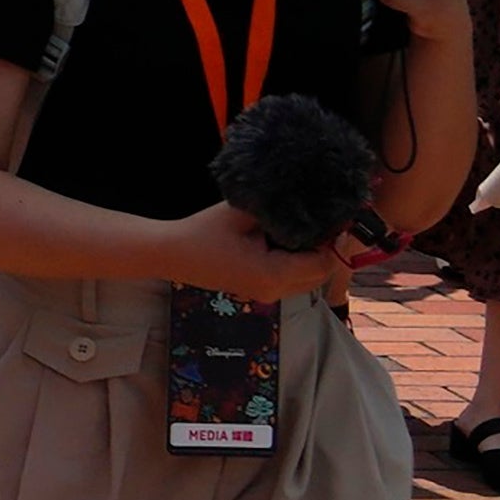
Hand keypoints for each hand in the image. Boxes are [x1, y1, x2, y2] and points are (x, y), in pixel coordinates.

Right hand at [166, 206, 360, 304]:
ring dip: (311, 258)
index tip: (329, 216)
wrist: (168, 253)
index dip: (330, 239)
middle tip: (317, 221)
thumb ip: (280, 210)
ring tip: (300, 230)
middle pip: (321, 274)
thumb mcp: (244, 213)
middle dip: (324, 249)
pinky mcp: (259, 291)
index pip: (324, 262)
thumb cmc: (202, 231)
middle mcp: (274, 291)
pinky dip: (297, 264)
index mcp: (273, 274)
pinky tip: (283, 243)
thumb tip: (313, 203)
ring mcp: (266, 295)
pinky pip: (293, 280)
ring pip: (309, 279)